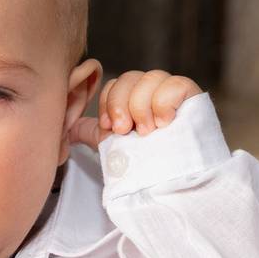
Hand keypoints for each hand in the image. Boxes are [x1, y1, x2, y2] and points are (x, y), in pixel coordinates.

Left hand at [69, 70, 201, 150]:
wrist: (167, 180)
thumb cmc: (140, 162)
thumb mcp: (109, 143)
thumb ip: (89, 131)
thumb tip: (67, 128)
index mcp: (132, 97)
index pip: (113, 84)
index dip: (107, 104)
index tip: (108, 128)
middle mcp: (151, 90)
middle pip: (128, 77)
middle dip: (120, 105)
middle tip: (123, 131)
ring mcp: (172, 90)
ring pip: (149, 78)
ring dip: (141, 108)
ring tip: (147, 132)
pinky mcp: (191, 95)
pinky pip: (174, 83)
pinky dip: (163, 104)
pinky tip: (165, 123)